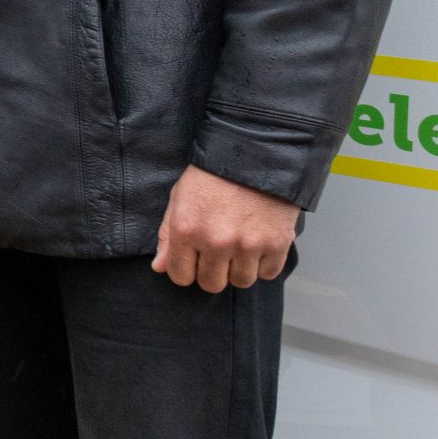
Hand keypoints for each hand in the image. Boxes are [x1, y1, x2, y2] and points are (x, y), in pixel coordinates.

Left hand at [153, 164, 296, 290]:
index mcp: (187, 231)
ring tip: (239, 246)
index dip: (185, 270)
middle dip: (212, 272)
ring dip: (239, 269)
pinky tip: (259, 245)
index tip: (193, 261)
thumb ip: (168, 235)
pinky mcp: (277, 244)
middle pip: (212, 284)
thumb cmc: (212, 175)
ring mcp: (248, 245)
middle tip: (218, 254)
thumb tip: (160, 267)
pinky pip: (268, 273)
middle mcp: (216, 242)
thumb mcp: (179, 198)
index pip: (181, 277)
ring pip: (241, 282)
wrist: (254, 154)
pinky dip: (264, 264)